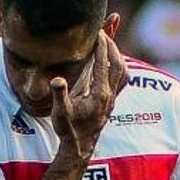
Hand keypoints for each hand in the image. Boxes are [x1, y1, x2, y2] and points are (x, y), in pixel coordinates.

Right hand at [49, 32, 127, 160]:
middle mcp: (110, 96)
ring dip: (117, 55)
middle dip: (112, 45)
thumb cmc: (68, 131)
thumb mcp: (59, 113)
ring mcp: (112, 99)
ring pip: (123, 72)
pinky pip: (121, 80)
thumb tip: (57, 80)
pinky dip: (118, 67)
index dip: (101, 45)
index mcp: (99, 94)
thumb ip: (59, 95)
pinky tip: (110, 62)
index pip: (103, 63)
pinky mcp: (111, 102)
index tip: (98, 31)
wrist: (78, 149)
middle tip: (104, 31)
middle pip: (118, 64)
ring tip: (109, 43)